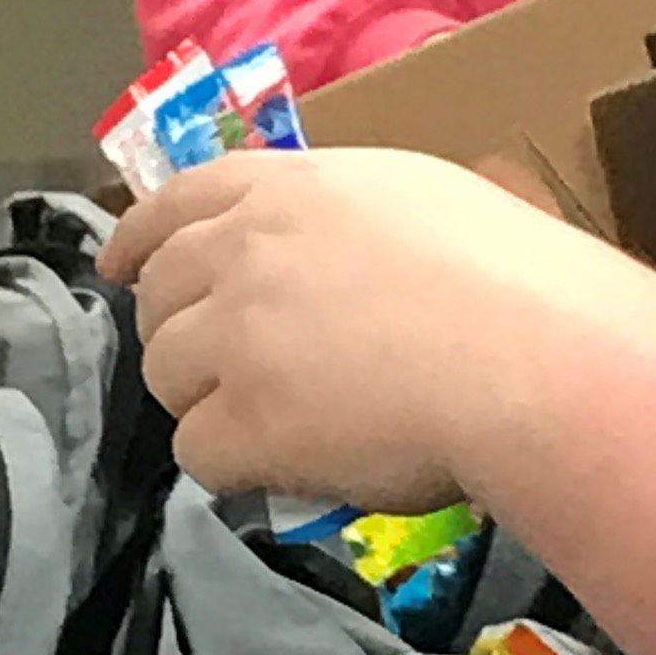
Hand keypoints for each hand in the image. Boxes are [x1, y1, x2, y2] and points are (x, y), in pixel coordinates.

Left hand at [107, 146, 648, 512]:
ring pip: (168, 377)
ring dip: (211, 403)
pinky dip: (237, 466)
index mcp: (285, 189)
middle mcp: (243, 251)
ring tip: (284, 424)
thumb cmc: (517, 279)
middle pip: (160, 298)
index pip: (174, 202)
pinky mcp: (245, 421)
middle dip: (183, 337)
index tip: (120, 268)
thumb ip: (346, 222)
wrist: (535, 359)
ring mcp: (235, 337)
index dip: (139, 240)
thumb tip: (332, 260)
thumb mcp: (421, 202)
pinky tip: (291, 464)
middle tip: (238, 375)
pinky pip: (199, 453)